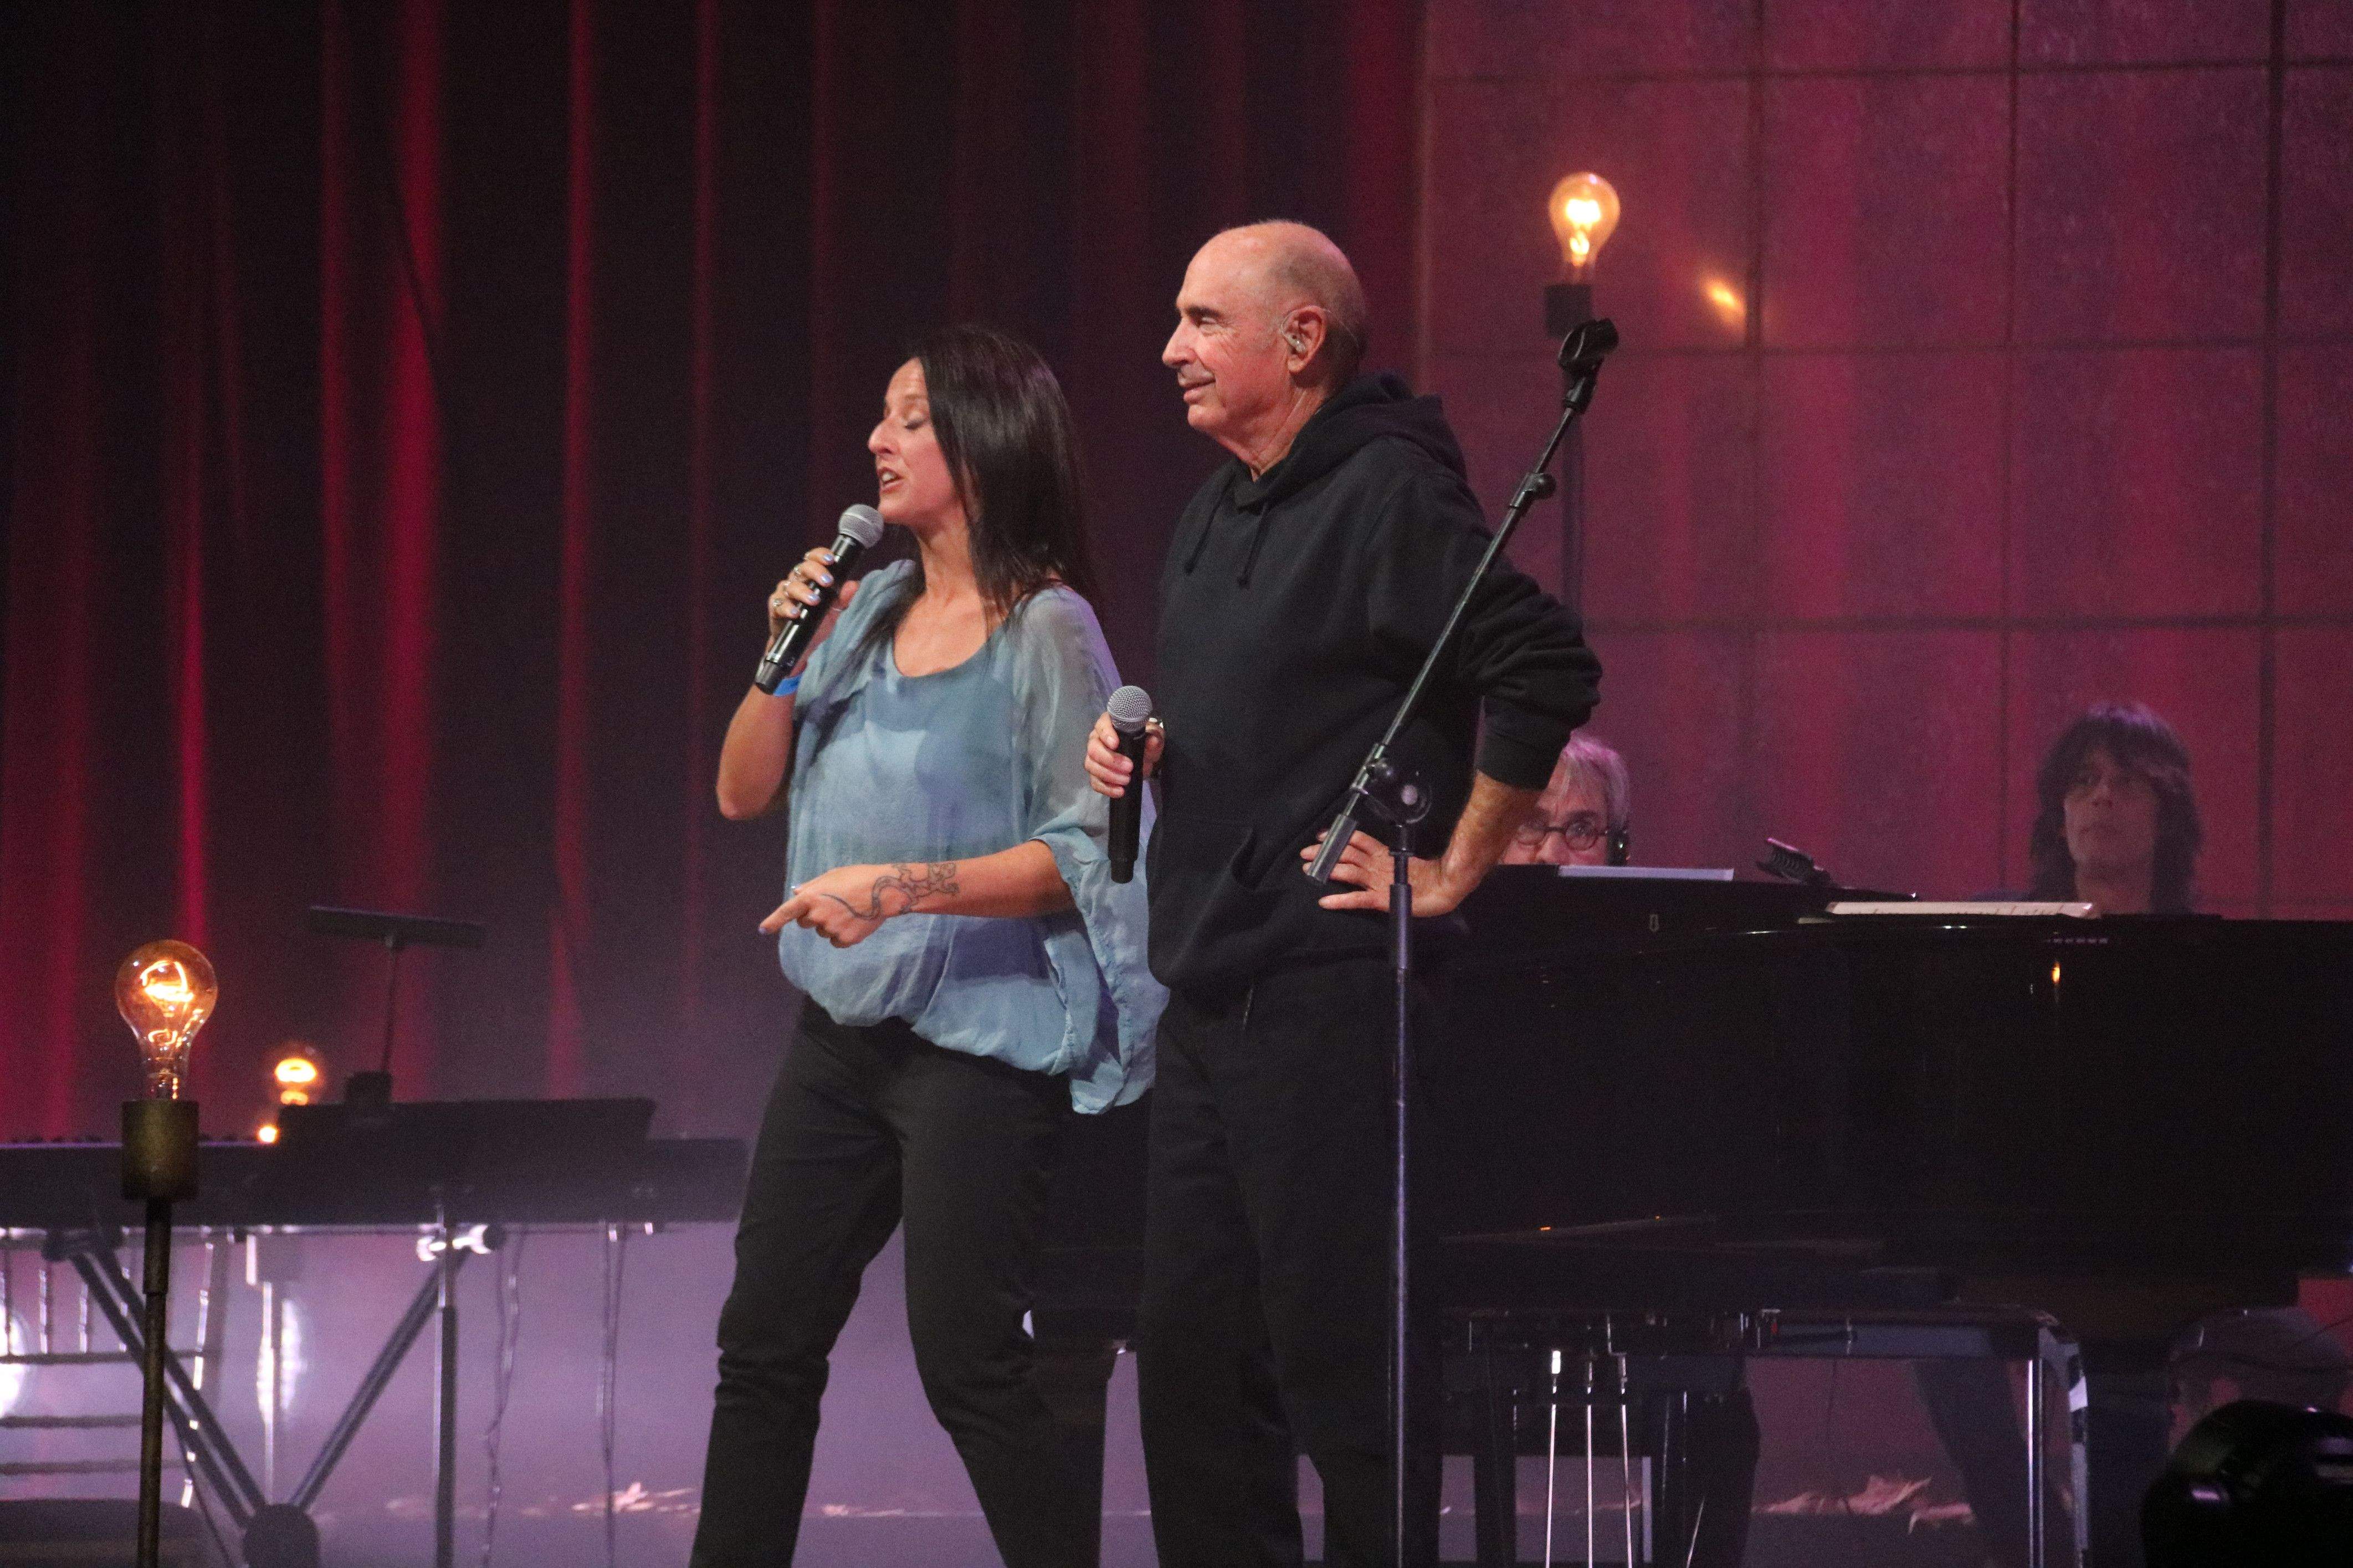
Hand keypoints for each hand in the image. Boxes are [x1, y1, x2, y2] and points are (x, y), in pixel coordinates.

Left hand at [760, 863, 891, 947]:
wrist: (884, 890)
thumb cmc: (857, 878)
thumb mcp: (831, 876)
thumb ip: (811, 887)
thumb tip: (796, 893)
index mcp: (811, 897)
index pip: (786, 912)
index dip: (773, 922)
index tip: (762, 930)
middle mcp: (818, 915)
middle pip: (806, 923)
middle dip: (814, 916)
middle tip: (834, 905)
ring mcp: (831, 928)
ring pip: (823, 932)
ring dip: (831, 925)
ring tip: (850, 911)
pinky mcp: (845, 939)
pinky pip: (836, 942)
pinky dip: (843, 935)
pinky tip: (855, 922)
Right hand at [766, 547, 859, 648]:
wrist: (803, 644)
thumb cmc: (816, 622)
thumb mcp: (833, 612)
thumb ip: (842, 599)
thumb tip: (854, 584)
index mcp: (809, 577)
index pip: (812, 559)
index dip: (820, 555)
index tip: (831, 559)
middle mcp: (796, 581)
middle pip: (802, 568)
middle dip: (816, 572)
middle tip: (827, 581)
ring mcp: (784, 594)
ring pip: (791, 586)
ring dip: (803, 592)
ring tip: (814, 600)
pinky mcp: (775, 608)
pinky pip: (780, 605)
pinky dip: (788, 608)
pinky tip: (796, 613)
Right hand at [1084, 710, 1163, 798]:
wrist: (1146, 758)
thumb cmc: (1146, 741)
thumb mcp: (1154, 737)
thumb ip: (1154, 737)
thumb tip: (1153, 741)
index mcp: (1109, 725)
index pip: (1101, 725)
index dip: (1105, 734)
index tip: (1115, 744)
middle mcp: (1097, 740)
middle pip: (1093, 749)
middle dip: (1110, 760)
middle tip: (1129, 767)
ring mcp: (1095, 758)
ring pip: (1092, 766)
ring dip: (1109, 775)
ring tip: (1126, 780)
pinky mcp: (1096, 774)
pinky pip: (1095, 782)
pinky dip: (1106, 788)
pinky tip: (1120, 790)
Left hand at [1301, 829, 1469, 916]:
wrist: (1445, 888)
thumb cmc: (1428, 878)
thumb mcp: (1403, 864)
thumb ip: (1388, 860)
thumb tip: (1373, 856)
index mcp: (1384, 854)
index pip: (1358, 840)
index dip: (1338, 837)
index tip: (1322, 836)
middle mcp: (1378, 864)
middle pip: (1346, 853)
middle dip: (1324, 852)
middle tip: (1305, 852)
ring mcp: (1378, 881)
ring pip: (1348, 871)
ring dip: (1327, 869)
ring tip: (1307, 870)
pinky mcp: (1381, 899)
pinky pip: (1357, 899)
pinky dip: (1340, 901)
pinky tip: (1325, 902)